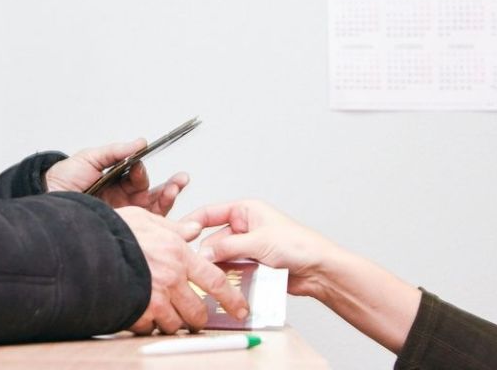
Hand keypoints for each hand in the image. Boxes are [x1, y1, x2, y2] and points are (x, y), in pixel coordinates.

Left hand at [45, 138, 189, 215]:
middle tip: (181, 179)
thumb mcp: (88, 159)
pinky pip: (147, 228)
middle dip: (170, 186)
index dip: (141, 171)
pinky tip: (167, 213)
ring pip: (154, 211)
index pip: (138, 176)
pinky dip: (160, 222)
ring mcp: (125, 217)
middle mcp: (124, 200)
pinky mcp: (124, 231)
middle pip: (153, 194)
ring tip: (176, 189)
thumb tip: (140, 142)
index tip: (138, 166)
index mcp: (117, 182)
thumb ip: (115, 151)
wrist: (45, 201)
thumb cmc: (61, 180)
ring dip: (169, 199)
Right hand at [115, 206, 248, 334]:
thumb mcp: (146, 218)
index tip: (240, 309)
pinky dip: (149, 325)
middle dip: (198, 318)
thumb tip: (194, 230)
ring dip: (173, 323)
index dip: (231, 299)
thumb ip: (174, 227)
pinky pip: (151, 328)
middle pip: (197, 311)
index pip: (214, 280)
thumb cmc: (112, 230)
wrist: (84, 247)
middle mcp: (171, 278)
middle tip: (194, 317)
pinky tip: (142, 314)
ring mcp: (155, 298)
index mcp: (178, 254)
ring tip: (164, 314)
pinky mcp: (137, 312)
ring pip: (176, 324)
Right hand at [182, 199, 336, 298]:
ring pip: (222, 257)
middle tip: (198, 266)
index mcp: (245, 210)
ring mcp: (248, 246)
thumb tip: (202, 254)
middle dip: (207, 253)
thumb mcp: (257, 242)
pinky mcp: (252, 264)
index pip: (210, 213)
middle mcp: (245, 226)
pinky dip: (228, 277)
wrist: (319, 270)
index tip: (177, 234)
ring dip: (218, 267)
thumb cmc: (299, 245)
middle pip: (214, 239)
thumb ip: (227, 247)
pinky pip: (233, 270)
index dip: (192, 222)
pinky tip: (224, 284)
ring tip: (210, 278)